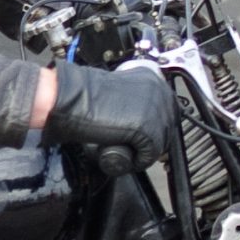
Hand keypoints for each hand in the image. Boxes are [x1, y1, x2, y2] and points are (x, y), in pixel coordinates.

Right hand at [46, 61, 175, 167]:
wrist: (72, 100)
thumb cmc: (84, 96)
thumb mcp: (118, 92)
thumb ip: (134, 102)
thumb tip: (139, 117)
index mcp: (153, 78)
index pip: (167, 110)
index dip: (154, 127)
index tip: (142, 136)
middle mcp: (159, 91)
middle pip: (167, 127)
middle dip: (152, 140)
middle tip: (132, 146)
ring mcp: (156, 110)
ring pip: (160, 142)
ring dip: (143, 151)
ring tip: (124, 150)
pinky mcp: (148, 130)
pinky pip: (149, 155)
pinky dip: (136, 160)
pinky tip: (120, 154)